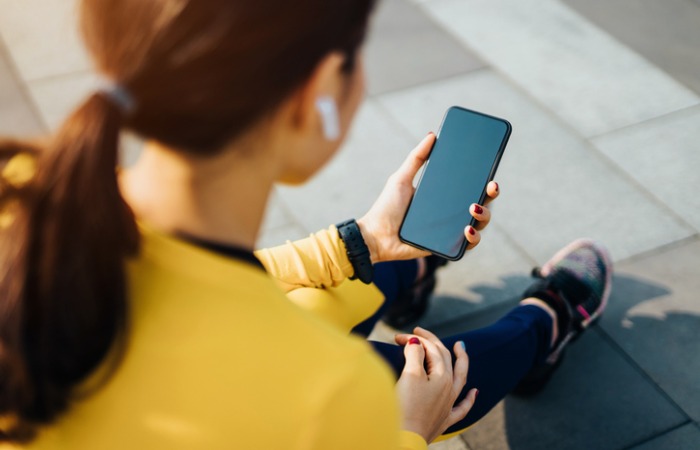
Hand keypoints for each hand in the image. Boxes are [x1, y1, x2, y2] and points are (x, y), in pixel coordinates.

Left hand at [357, 133, 500, 262]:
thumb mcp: (401, 178)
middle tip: (491, 187)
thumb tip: (432, 134)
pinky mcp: (445, 247)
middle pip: (481, 205)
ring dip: (484, 216)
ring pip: (479, 225)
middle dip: (490, 196)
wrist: (376, 236)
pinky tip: (467, 230)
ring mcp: (450, 231)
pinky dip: (472, 238)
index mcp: (443, 196)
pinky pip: (467, 245)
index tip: (490, 172)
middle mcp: (450, 213)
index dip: (484, 181)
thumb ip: (416, 158)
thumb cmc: (386, 208)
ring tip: (474, 208)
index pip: (470, 187)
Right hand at [394, 327, 477, 442]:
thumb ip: (415, 355)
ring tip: (461, 347)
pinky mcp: (443, 420)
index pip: (432, 349)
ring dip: (460, 361)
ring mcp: (448, 405)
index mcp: (442, 376)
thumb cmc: (406, 407)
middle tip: (418, 332)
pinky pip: (462, 407)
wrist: (405, 438)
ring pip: (460, 378)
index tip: (398, 337)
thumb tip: (417, 343)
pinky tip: (475, 392)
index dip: (415, 339)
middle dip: (431, 342)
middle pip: (445, 358)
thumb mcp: (410, 375)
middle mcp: (449, 389)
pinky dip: (470, 398)